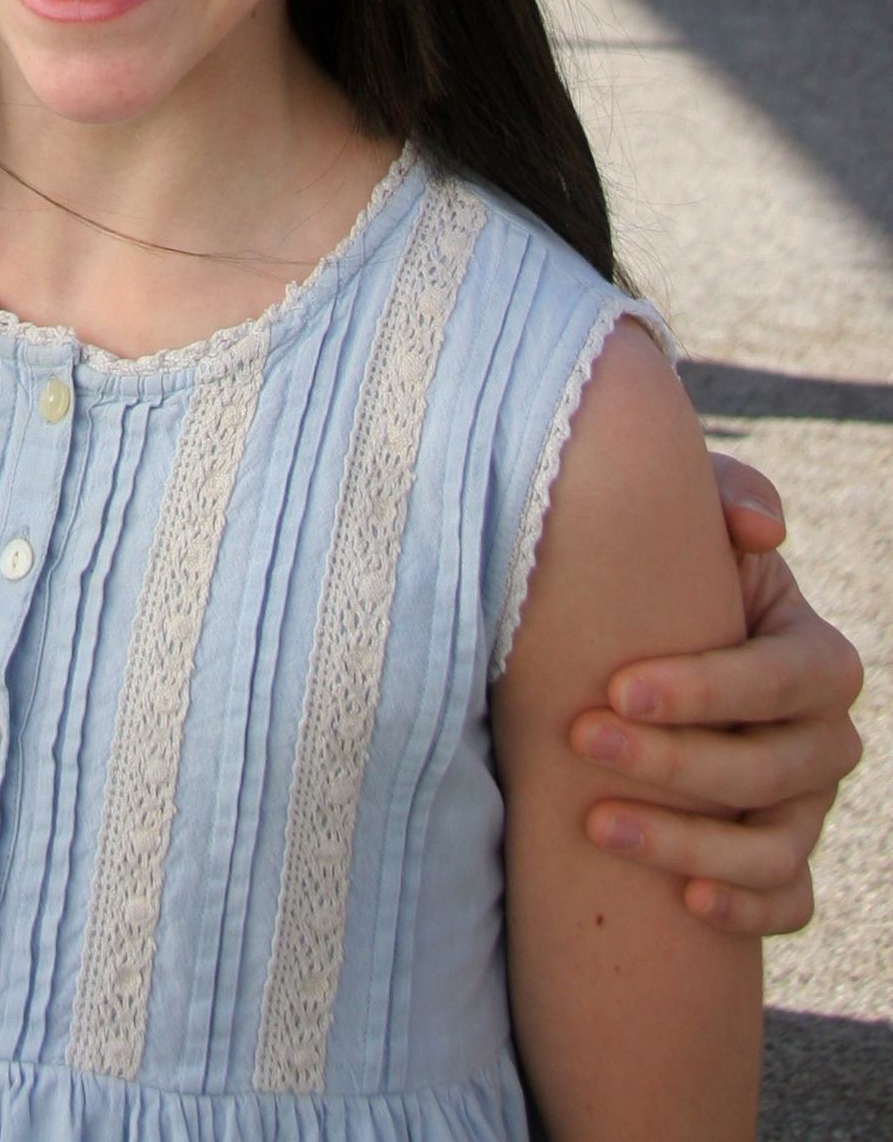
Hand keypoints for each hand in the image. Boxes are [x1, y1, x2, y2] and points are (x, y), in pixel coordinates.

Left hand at [569, 454, 863, 935]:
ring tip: (598, 825)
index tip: (618, 686)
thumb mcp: (693, 518)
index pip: (781, 679)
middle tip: (581, 739)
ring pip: (773, 845)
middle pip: (769, 767)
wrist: (646, 648)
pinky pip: (788, 903)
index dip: (705, 689)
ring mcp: (809, 806)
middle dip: (672, 760)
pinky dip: (746, 909)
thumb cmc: (666, 571)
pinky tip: (686, 902)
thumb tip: (761, 530)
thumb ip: (726, 497)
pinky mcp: (786, 861)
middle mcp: (825, 737)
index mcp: (816, 656)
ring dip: (688, 843)